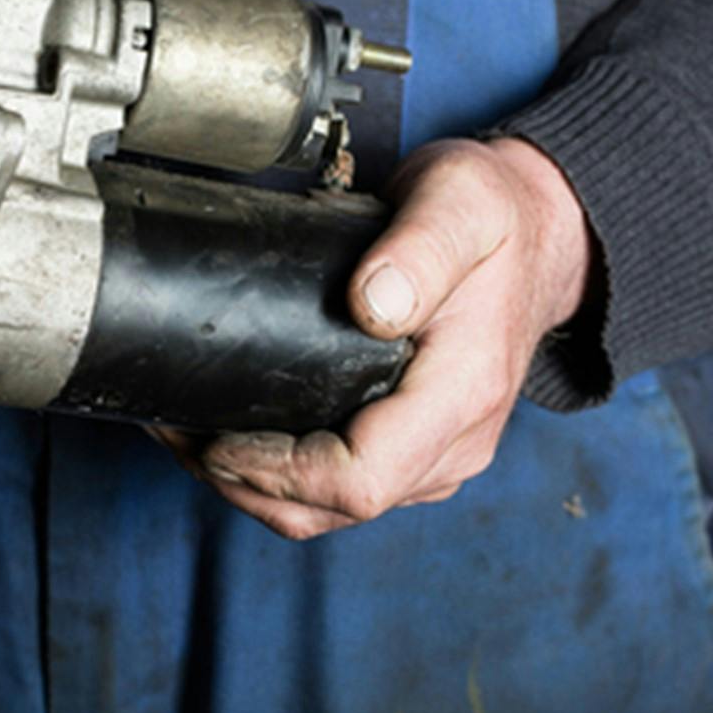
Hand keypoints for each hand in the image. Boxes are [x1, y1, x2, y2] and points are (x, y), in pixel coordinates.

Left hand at [155, 138, 593, 538]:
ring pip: (331, 509)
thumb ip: (419, 250)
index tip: (219, 435)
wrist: (538, 227)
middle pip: (333, 508)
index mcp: (461, 394)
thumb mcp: (460, 203)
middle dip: (241, 482)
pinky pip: (341, 486)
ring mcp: (437, 452)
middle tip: (174, 431)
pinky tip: (232, 434)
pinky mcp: (419, 445)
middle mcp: (454, 441)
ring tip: (186, 434)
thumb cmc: (494, 212)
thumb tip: (370, 305)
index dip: (278, 472)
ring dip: (251, 485)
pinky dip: (278, 474)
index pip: (360, 480)